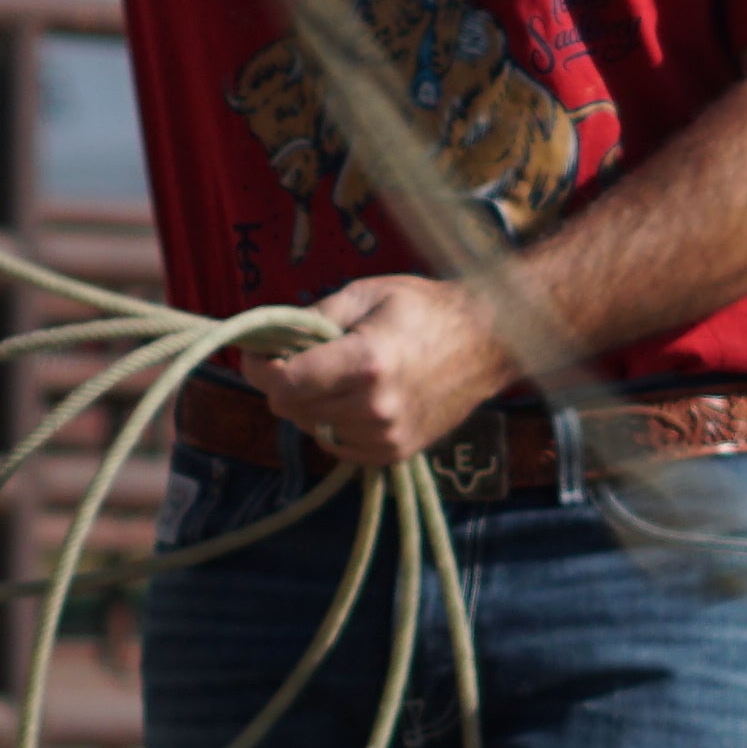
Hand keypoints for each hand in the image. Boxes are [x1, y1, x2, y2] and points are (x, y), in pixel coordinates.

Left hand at [245, 276, 517, 469]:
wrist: (490, 341)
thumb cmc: (426, 308)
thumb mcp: (365, 294)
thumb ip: (312, 317)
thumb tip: (267, 336)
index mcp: (365, 363)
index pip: (283, 383)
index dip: (258, 367)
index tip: (257, 352)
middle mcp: (374, 408)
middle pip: (291, 409)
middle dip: (282, 383)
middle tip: (298, 357)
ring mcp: (386, 437)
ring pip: (311, 428)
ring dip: (310, 404)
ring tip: (337, 374)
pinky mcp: (395, 454)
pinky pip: (338, 445)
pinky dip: (333, 424)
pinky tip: (356, 398)